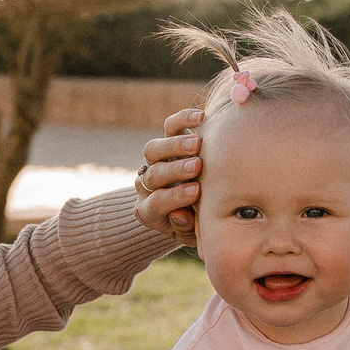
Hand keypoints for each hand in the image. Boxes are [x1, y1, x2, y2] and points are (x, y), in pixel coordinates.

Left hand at [134, 107, 204, 243]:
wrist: (199, 204)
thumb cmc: (199, 223)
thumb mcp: (194, 232)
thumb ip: (186, 227)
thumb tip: (179, 215)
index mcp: (149, 211)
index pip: (155, 203)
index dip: (174, 197)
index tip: (196, 191)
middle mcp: (148, 184)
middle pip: (152, 175)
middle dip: (174, 170)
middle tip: (197, 166)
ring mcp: (155, 161)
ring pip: (153, 149)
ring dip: (174, 146)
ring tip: (197, 144)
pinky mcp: (168, 139)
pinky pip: (169, 126)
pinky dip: (183, 119)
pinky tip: (201, 117)